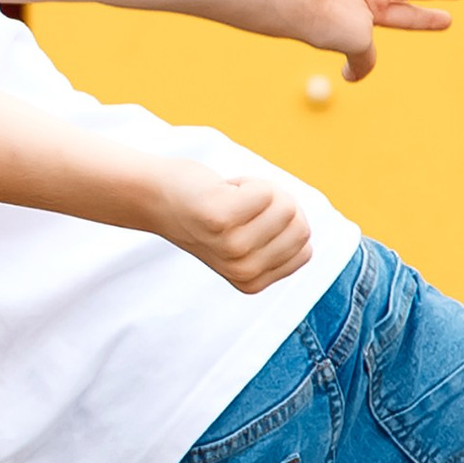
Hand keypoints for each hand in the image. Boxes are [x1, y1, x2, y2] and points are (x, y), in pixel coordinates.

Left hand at [157, 161, 314, 293]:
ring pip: (287, 206)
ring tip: (228, 199)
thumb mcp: (249, 239)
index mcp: (253, 281)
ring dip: (260, 190)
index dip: (284, 223)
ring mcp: (232, 248)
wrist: (157, 197)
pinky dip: (247, 181)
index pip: (306, 247)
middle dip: (276, 205)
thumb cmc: (208, 210)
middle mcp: (244, 270)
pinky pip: (266, 191)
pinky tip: (222, 191)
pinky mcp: (220, 221)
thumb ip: (278, 242)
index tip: (250, 221)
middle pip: (300, 226)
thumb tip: (302, 231)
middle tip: (239, 206)